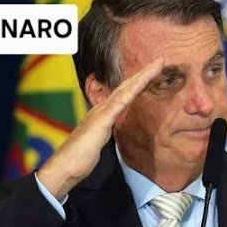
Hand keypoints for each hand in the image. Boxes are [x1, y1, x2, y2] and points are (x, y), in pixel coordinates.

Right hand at [36, 58, 163, 200]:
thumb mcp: (98, 141)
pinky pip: (118, 104)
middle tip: (161, 60)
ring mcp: (101, 114)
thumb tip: (111, 128)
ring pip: (125, 90)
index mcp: (103, 114)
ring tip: (157, 65)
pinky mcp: (100, 122)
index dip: (139, 82)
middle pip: (127, 87)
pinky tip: (140, 83)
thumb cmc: (80, 158)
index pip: (125, 94)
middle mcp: (102, 109)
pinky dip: (130, 92)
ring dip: (142, 76)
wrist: (65, 167)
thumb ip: (105, 131)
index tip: (153, 72)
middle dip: (144, 73)